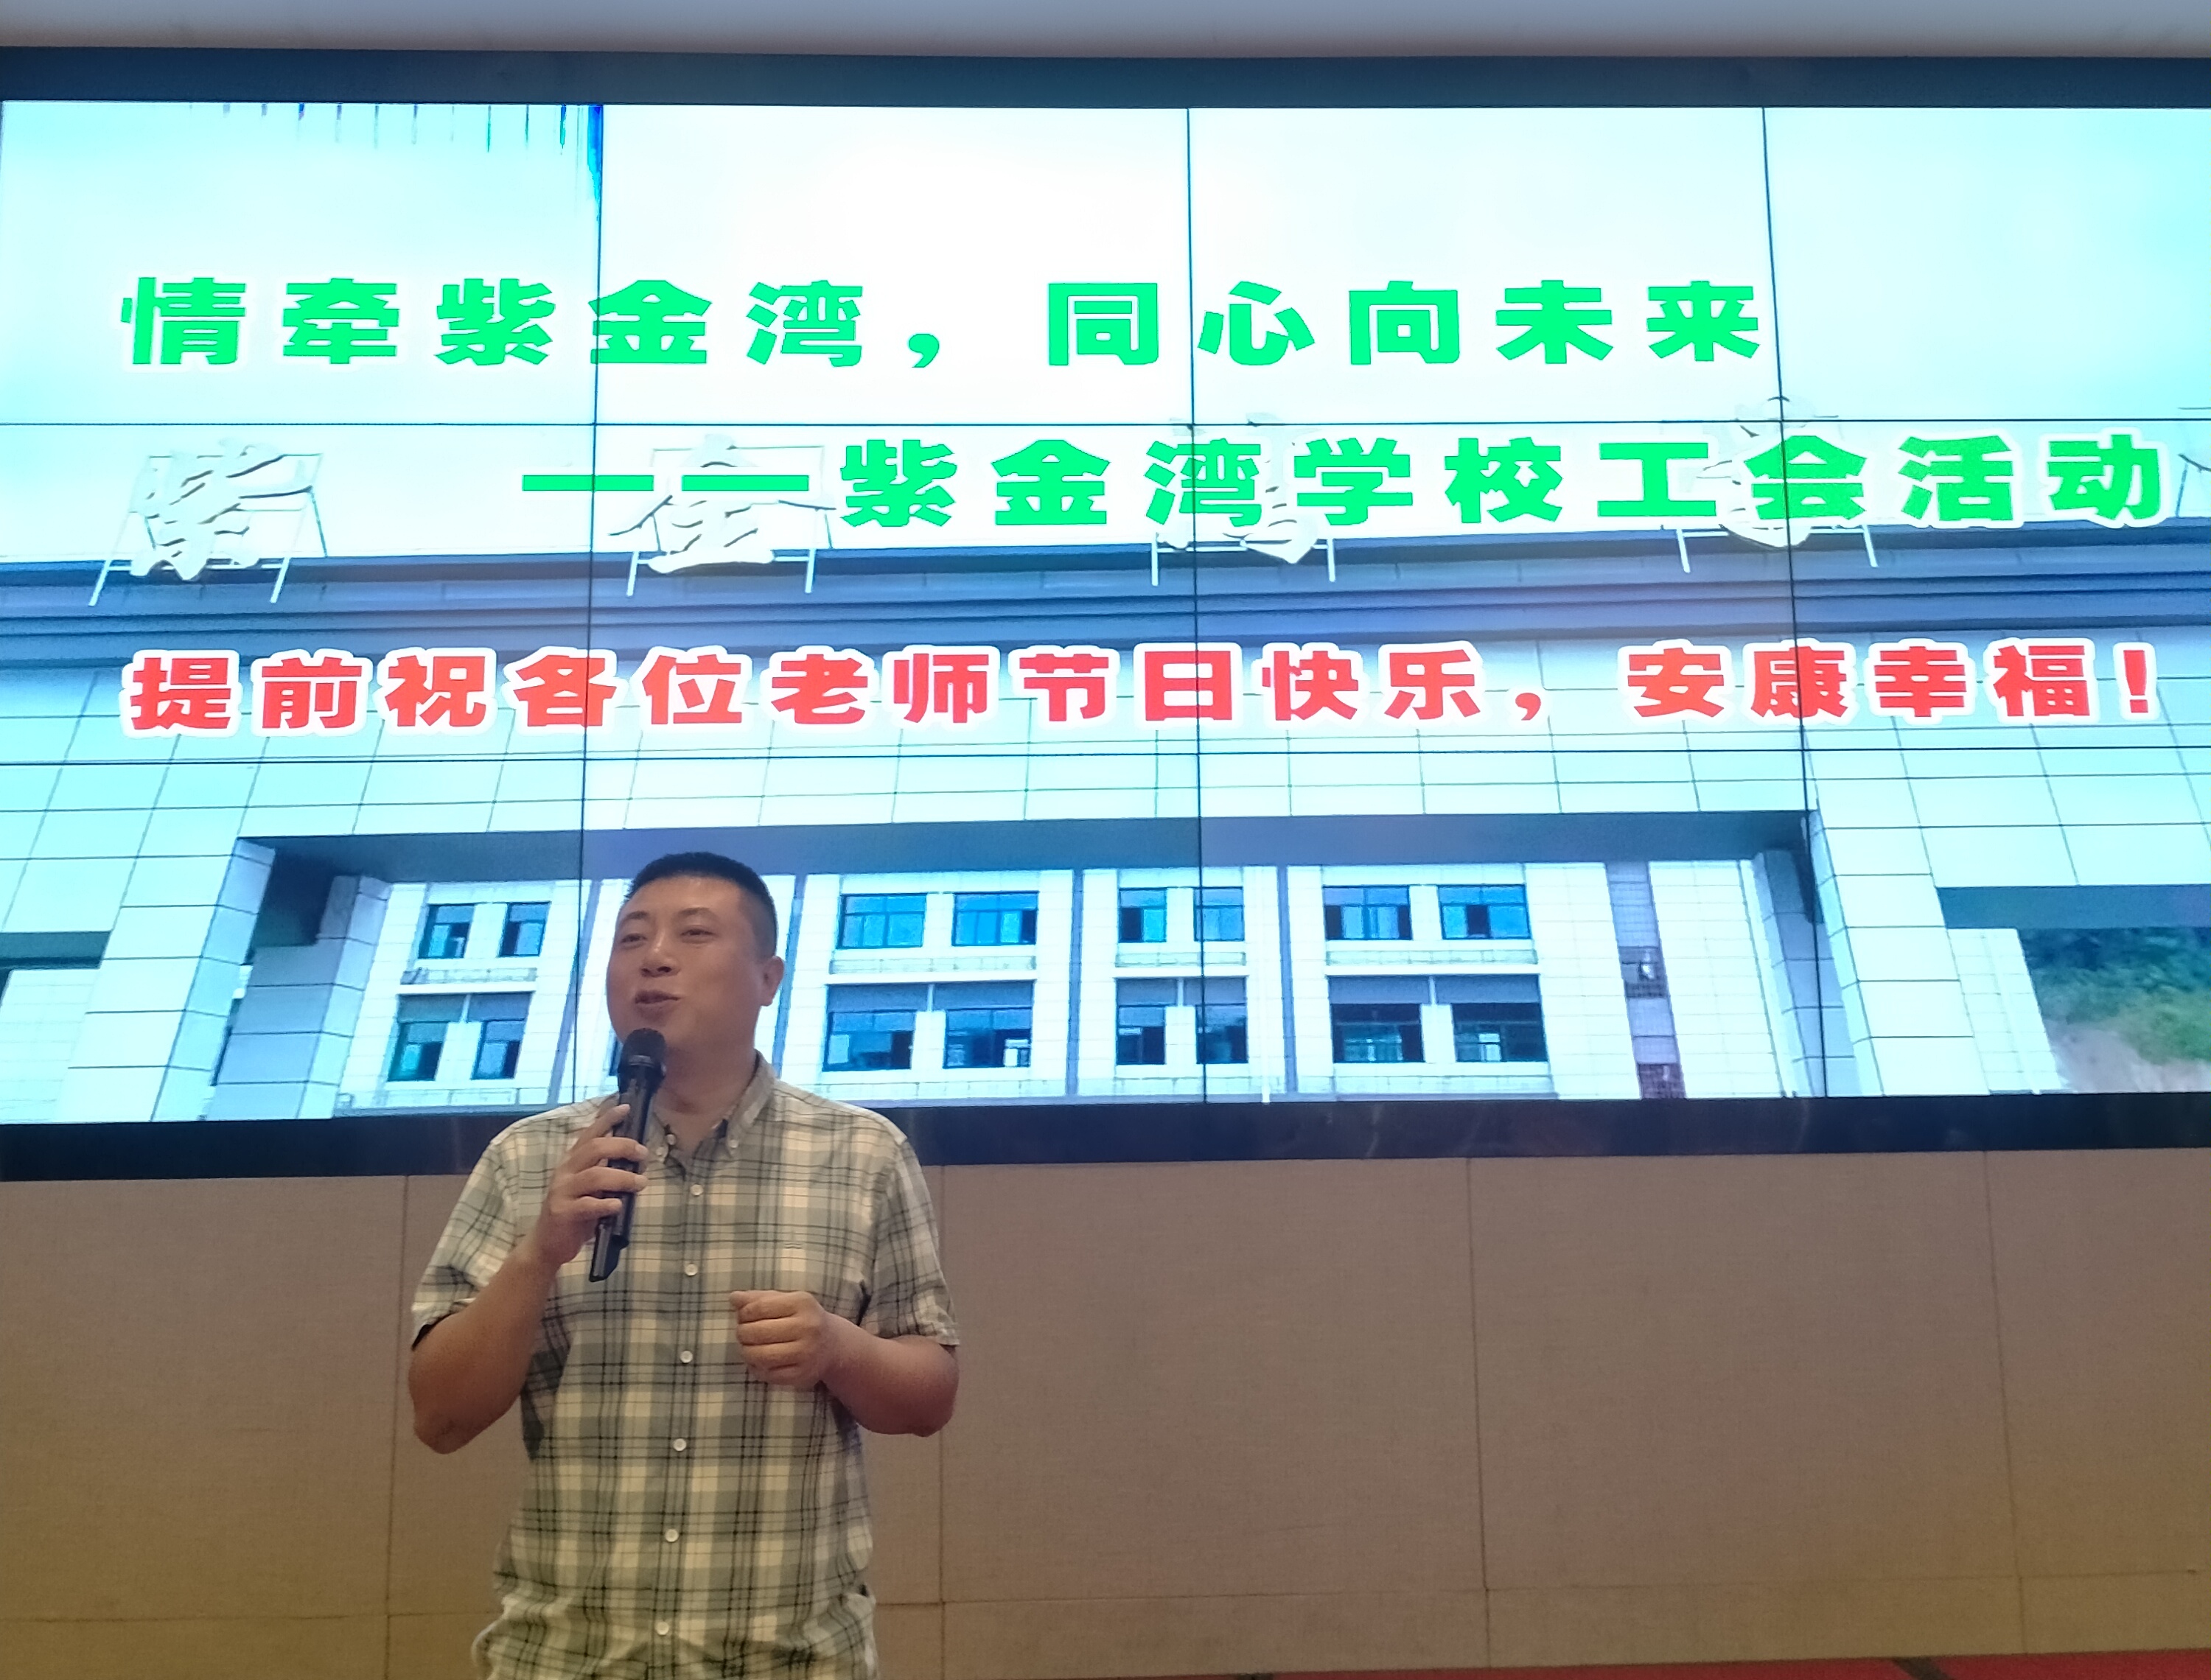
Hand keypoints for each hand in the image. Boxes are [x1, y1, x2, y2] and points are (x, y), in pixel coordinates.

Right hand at [524, 1098, 645, 1268]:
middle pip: (595, 1148)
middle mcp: (566, 1171)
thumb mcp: (589, 1188)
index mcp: (573, 1162)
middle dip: (623, 1147)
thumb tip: (634, 1161)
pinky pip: (587, 1205)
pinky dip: (606, 1204)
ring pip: (595, 1175)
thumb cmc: (574, 1213)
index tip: (625, 1108)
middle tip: (643, 1154)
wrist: (547, 1244)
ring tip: (641, 1183)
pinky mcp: (563, 1212)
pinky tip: (618, 1205)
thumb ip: (604, 1173)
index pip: (590, 1134)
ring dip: (622, 1177)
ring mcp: (562, 1191)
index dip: (607, 1119)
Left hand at [731, 1290, 849, 1390]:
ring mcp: (805, 1353)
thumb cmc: (802, 1318)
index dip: (744, 1313)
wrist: (832, 1345)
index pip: (759, 1307)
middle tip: (743, 1333)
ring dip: (746, 1352)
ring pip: (760, 1355)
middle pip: (757, 1332)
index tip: (743, 1316)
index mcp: (802, 1303)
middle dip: (742, 1333)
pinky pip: (767, 1374)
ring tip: (748, 1347)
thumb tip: (733, 1297)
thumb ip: (759, 1298)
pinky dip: (756, 1368)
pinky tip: (758, 1361)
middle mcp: (807, 1327)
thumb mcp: (785, 1301)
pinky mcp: (801, 1374)